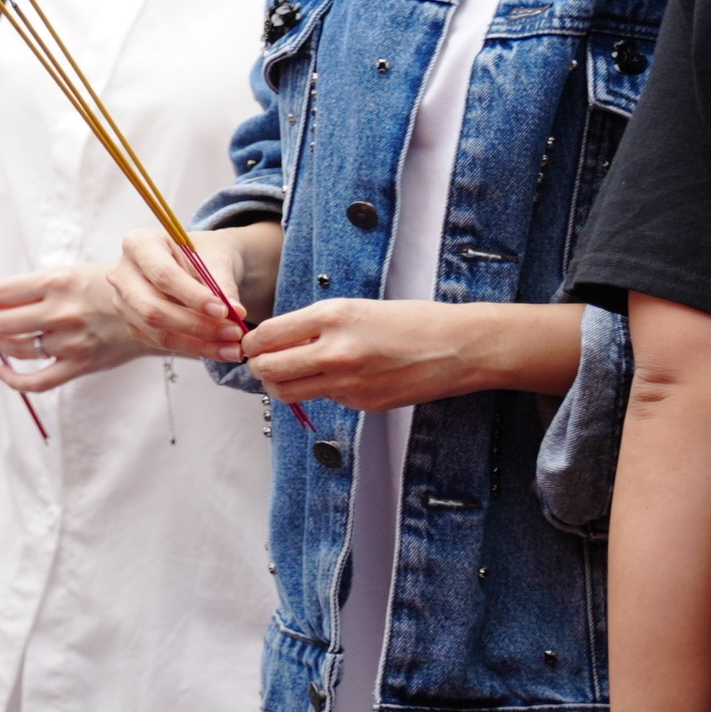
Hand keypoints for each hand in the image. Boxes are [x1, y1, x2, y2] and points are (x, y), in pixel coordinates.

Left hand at [0, 261, 154, 391]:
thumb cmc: (108, 286)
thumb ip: (35, 284)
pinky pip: (37, 381)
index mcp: (57, 281)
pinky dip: (12, 380)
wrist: (155, 308)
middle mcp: (61, 311)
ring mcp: (71, 340)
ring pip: (15, 349)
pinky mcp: (80, 364)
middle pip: (0, 322)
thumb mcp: (72, 271)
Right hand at [111, 223, 257, 360]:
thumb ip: (222, 283)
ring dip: (198, 343)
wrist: (197, 262)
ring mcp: (124, 301)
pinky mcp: (133, 323)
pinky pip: (161, 342)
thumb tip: (235, 312)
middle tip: (233, 332)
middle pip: (153, 308)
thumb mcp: (216, 257)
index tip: (224, 311)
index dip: (193, 296)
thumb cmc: (204, 253)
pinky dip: (194, 348)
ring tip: (232, 347)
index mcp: (138, 244)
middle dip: (196, 325)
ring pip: (157, 330)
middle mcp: (123, 274)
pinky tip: (220, 349)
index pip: (162, 275)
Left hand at [236, 296, 504, 411]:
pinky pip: (324, 399)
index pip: (267, 335)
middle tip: (264, 363)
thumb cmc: (411, 321)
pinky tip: (339, 378)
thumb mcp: (356, 308)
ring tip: (291, 374)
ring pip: (287, 392)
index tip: (252, 344)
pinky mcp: (362, 403)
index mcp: (332, 316)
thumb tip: (276, 340)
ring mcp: (348, 382)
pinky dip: (321, 391)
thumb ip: (315, 324)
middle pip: (267, 369)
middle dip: (259, 367)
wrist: (458, 347)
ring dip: (280, 385)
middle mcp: (336, 350)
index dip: (252, 343)